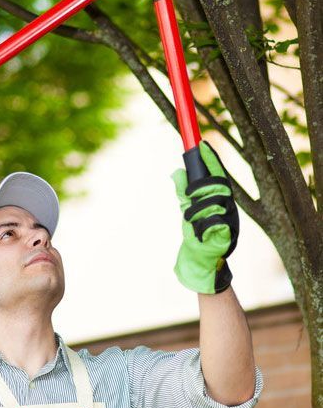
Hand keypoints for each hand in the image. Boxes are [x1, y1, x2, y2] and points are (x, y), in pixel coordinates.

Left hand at [171, 141, 238, 293]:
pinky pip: (215, 222)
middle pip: (219, 186)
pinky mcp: (229, 235)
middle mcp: (229, 207)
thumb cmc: (196, 234)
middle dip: (200, 188)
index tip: (200, 144)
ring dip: (196, 211)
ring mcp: (231, 220)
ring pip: (214, 203)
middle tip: (187, 195)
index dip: (210, 159)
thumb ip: (184, 193)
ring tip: (189, 222)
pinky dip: (201, 227)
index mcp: (220, 199)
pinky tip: (198, 234)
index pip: (218, 174)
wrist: (200, 262)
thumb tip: (176, 172)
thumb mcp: (187, 210)